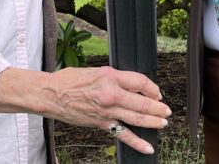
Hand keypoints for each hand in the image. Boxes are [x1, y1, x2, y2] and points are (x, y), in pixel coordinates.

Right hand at [47, 66, 170, 153]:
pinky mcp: (102, 124)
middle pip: (142, 102)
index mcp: (110, 76)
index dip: (152, 88)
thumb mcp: (96, 71)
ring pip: (137, 118)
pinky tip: (147, 147)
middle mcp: (111, 94)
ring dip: (153, 121)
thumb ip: (115, 78)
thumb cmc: (70, 80)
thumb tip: (131, 85)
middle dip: (158, 108)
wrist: (52, 95)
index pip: (140, 82)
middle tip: (166, 110)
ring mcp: (107, 111)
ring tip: (163, 123)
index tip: (156, 92)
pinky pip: (123, 134)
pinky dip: (137, 142)